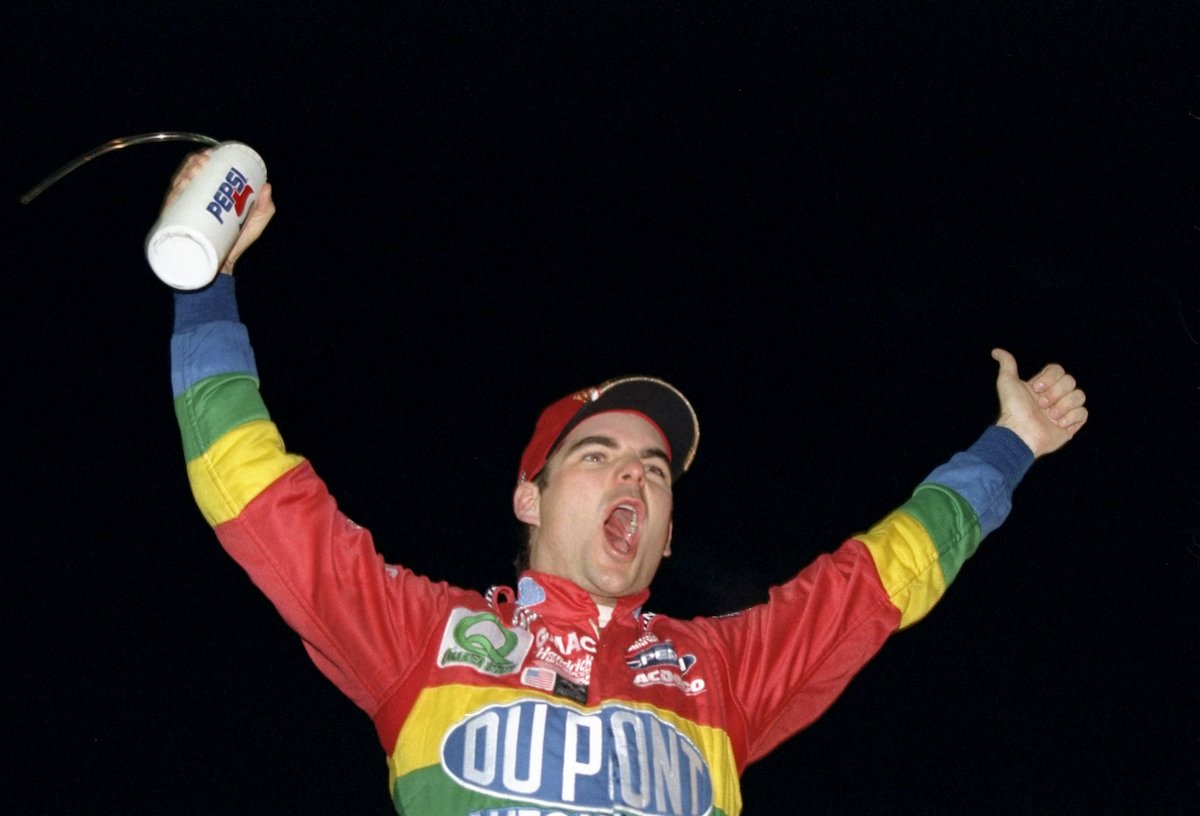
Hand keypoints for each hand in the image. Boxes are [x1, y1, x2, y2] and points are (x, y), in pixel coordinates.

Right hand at [161, 150, 275, 274]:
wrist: (223, 268)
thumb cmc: (236, 244)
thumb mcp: (254, 224)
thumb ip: (264, 208)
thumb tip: (268, 186)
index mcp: (204, 198)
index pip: (197, 173)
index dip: (200, 159)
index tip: (210, 154)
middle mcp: (190, 203)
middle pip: (185, 177)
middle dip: (192, 164)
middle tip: (204, 161)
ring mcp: (181, 214)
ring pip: (177, 188)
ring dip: (183, 175)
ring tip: (196, 170)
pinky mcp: (174, 227)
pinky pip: (170, 210)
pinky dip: (174, 196)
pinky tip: (180, 187)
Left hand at [991, 348, 1087, 457]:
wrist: (1020, 433)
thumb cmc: (1013, 409)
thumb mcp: (1007, 382)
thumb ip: (1006, 364)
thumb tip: (996, 352)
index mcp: (1043, 387)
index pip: (1058, 370)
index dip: (1050, 378)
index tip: (1036, 389)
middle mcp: (1054, 397)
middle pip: (1070, 381)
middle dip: (1055, 392)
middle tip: (1041, 404)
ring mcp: (1064, 411)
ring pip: (1079, 395)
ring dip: (1064, 405)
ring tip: (1050, 416)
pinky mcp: (1071, 425)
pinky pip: (1083, 412)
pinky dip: (1071, 417)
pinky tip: (1058, 424)